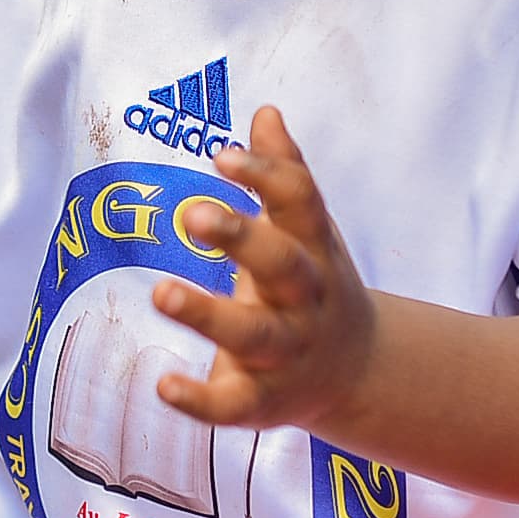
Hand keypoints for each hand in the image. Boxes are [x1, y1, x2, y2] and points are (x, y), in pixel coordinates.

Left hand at [146, 108, 378, 434]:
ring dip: (209, 314)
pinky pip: (233, 405)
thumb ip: (285, 174)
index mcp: (313, 250)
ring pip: (253, 334)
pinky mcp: (263, 401)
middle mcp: (305, 299)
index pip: (299, 204)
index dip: (267, 177)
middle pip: (281, 265)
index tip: (223, 156)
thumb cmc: (312, 284)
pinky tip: (164, 385)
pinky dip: (200, 400)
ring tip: (161, 293)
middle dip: (241, 239)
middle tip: (192, 214)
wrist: (357, 372)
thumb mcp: (308, 232)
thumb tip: (265, 111)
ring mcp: (286, 352)